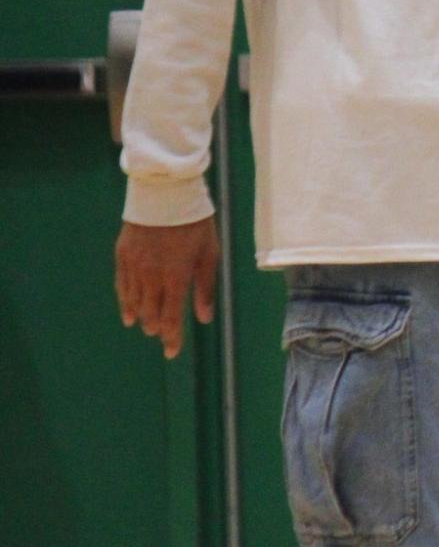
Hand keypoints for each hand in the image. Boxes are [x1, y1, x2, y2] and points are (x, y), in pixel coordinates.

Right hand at [115, 217, 219, 360]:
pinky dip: (124, 301)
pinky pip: (121, 286)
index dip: (171, 338)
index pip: (171, 318)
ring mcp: (134, 267)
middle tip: (161, 336)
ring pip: (133, 302)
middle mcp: (151, 277)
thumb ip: (205, 288)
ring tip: (143, 327)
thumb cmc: (194, 223)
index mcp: (175, 278)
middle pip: (150, 313)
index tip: (171, 353)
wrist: (165, 193)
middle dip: (156, 328)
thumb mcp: (209, 254)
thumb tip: (204, 318)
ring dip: (140, 317)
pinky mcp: (122, 256)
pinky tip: (127, 311)